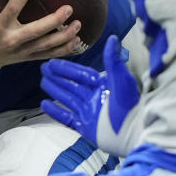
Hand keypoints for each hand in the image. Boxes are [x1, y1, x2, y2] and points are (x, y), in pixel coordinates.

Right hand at [0, 0, 82, 70]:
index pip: (11, 10)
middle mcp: (12, 39)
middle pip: (36, 31)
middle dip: (54, 20)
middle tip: (68, 8)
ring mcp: (22, 50)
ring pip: (46, 44)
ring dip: (64, 36)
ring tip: (78, 24)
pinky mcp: (29, 56)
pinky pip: (49, 54)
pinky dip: (64, 49)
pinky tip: (76, 40)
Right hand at [39, 34, 140, 156]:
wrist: (133, 136)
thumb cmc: (130, 108)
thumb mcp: (122, 80)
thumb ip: (113, 60)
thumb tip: (112, 39)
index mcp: (103, 86)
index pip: (81, 74)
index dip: (67, 67)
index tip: (53, 61)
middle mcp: (94, 98)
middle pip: (72, 85)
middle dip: (58, 76)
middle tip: (43, 69)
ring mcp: (89, 113)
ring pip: (67, 99)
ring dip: (55, 90)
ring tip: (43, 82)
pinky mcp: (86, 128)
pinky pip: (67, 118)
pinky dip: (55, 111)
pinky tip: (44, 104)